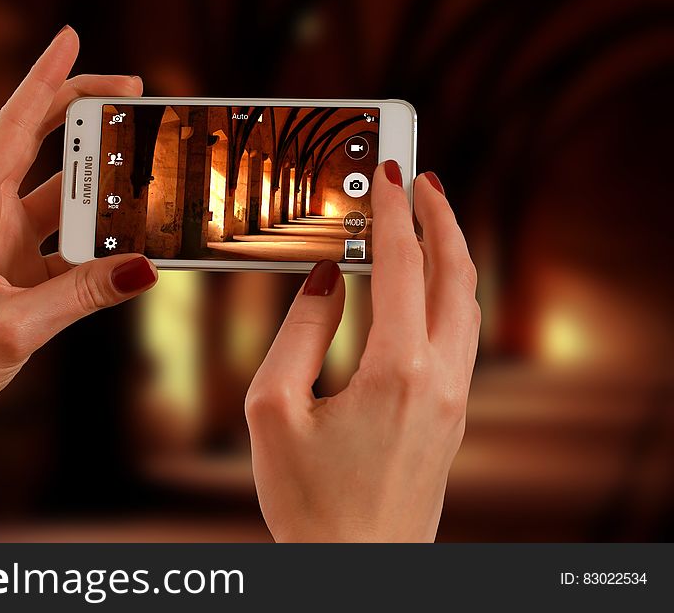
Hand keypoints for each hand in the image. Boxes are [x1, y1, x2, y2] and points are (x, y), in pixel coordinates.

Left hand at [0, 26, 156, 540]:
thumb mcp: (14, 326)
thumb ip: (83, 295)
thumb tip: (146, 267)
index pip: (13, 126)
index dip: (47, 79)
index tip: (73, 39)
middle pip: (42, 148)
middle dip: (86, 118)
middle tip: (136, 94)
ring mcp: (0, 245)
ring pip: (62, 201)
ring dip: (102, 191)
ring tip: (149, 175)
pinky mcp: (15, 275)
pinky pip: (67, 247)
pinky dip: (99, 245)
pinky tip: (130, 246)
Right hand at [246, 161, 479, 541]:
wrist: (357, 569)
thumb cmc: (308, 501)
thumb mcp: (273, 409)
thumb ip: (298, 331)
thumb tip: (324, 277)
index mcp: (397, 370)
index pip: (399, 266)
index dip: (391, 212)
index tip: (388, 170)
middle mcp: (440, 379)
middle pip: (454, 275)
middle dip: (441, 219)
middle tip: (421, 179)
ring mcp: (453, 400)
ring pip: (465, 306)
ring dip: (450, 255)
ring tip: (427, 223)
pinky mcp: (451, 418)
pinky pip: (459, 337)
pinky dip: (446, 295)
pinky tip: (423, 292)